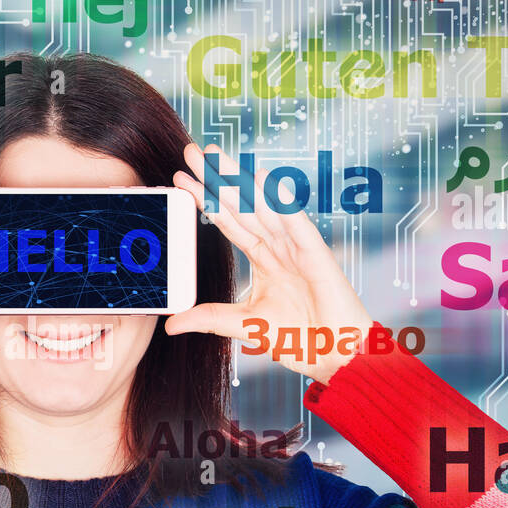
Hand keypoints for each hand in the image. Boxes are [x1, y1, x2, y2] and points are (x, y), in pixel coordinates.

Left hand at [165, 143, 374, 384]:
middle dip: (216, 179)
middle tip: (191, 151)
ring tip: (214, 157)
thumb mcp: (244, 325)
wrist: (336, 356)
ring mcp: (297, 247)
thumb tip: (171, 324)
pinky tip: (260, 178)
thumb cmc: (299, 340)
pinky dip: (279, 199)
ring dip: (239, 180)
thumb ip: (209, 318)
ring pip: (263, 206)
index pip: (228, 222)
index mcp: (263, 259)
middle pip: (241, 206)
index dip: (206, 199)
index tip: (181, 180)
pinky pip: (295, 221)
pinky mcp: (316, 254)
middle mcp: (278, 246)